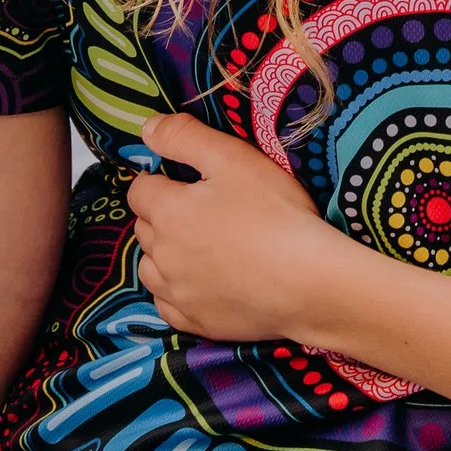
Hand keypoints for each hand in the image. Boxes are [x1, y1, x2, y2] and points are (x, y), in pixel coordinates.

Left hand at [127, 113, 329, 337]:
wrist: (310, 282)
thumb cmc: (276, 215)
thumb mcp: (233, 158)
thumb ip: (184, 138)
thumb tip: (147, 129)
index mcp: (168, 212)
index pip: (140, 190)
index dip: (157, 179)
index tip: (181, 179)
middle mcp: (163, 256)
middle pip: (144, 228)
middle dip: (161, 215)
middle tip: (198, 208)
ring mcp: (178, 293)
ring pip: (150, 269)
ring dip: (163, 255)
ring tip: (195, 246)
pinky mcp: (197, 322)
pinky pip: (168, 306)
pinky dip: (176, 292)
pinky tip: (199, 283)